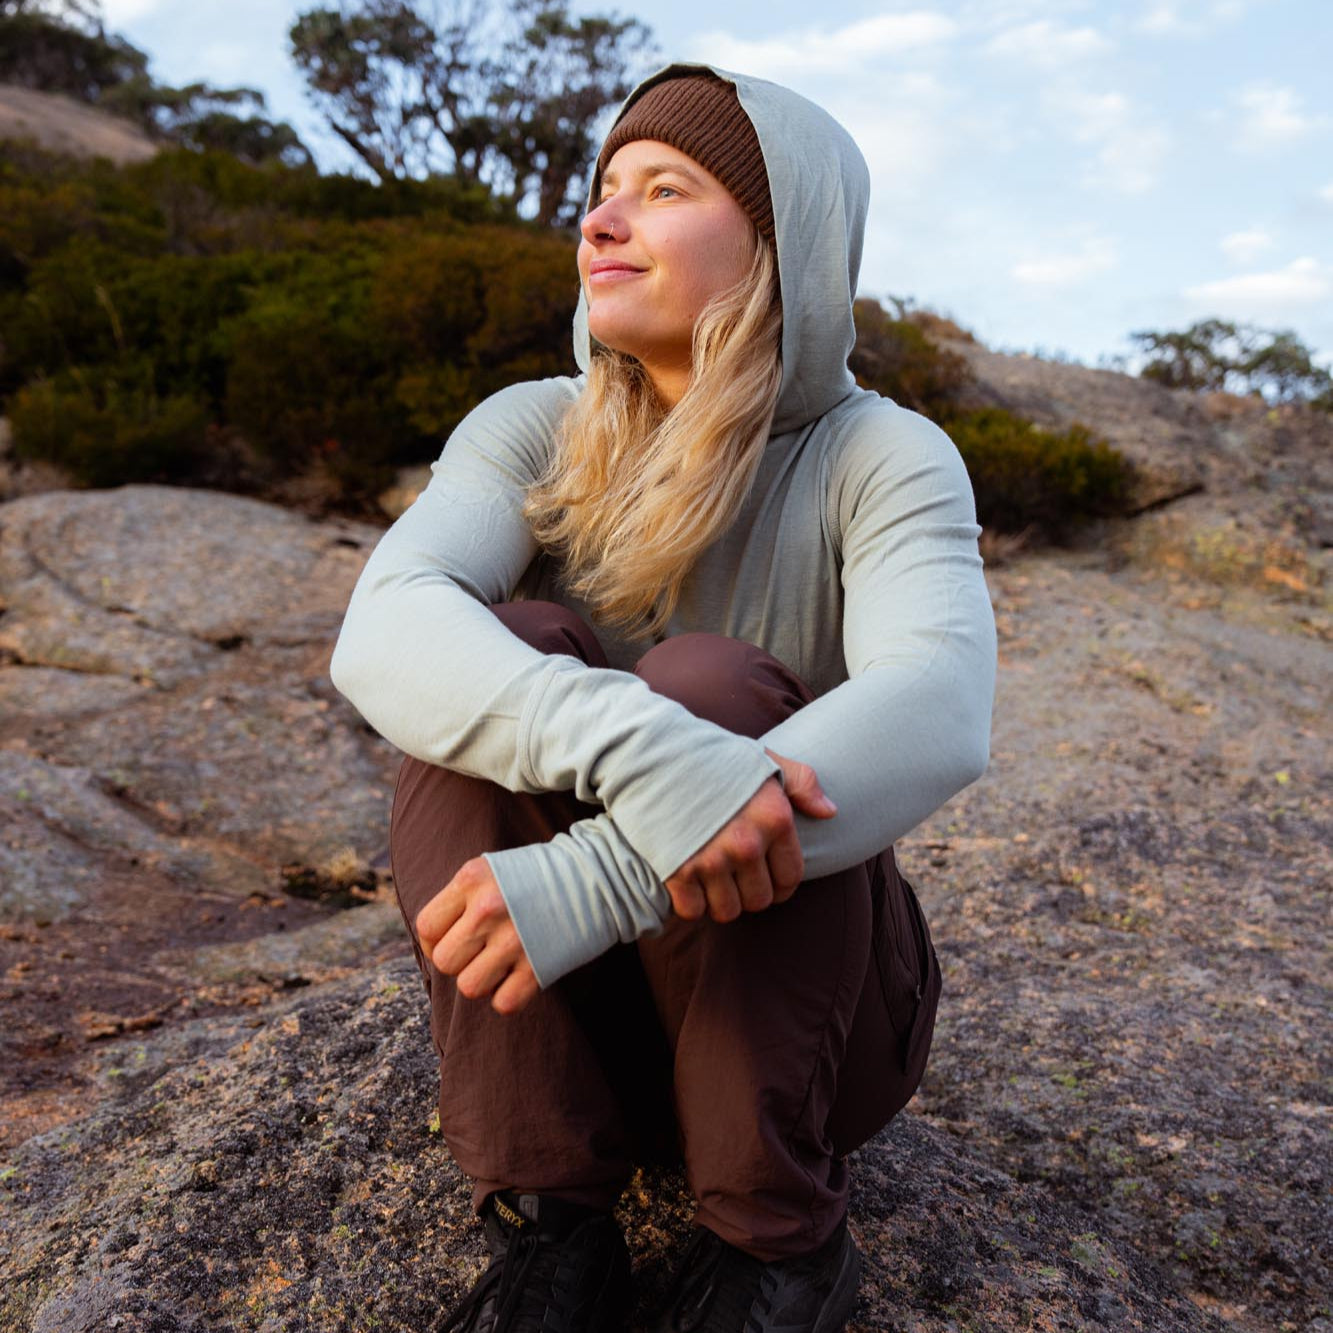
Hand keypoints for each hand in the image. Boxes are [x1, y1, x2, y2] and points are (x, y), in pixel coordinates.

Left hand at [415, 857, 538, 1014]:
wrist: (600, 875)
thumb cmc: (541, 874)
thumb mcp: (493, 870)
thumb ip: (462, 899)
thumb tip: (434, 943)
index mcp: (472, 879)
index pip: (426, 927)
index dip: (433, 942)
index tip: (454, 941)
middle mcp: (488, 908)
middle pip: (444, 961)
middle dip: (460, 962)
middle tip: (483, 951)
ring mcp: (514, 939)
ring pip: (469, 987)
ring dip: (483, 982)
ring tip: (502, 964)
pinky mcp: (539, 966)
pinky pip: (503, 1004)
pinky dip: (510, 997)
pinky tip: (522, 976)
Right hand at [664, 750, 835, 923]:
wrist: (648, 752)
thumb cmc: (709, 756)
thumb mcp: (762, 760)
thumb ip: (802, 783)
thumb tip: (830, 812)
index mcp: (775, 818)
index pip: (791, 878)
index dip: (780, 883)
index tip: (765, 876)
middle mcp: (747, 843)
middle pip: (760, 900)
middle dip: (748, 892)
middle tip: (733, 876)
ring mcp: (711, 859)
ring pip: (727, 912)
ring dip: (719, 901)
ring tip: (711, 881)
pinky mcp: (676, 870)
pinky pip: (692, 911)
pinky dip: (689, 902)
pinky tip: (686, 882)